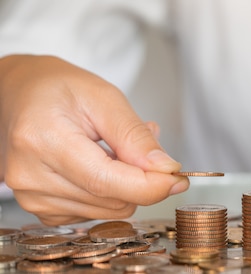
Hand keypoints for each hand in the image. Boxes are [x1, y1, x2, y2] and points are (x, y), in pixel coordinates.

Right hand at [0, 55, 188, 224]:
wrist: (20, 93)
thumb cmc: (60, 88)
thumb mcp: (105, 97)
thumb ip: (135, 136)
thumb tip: (166, 169)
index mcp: (44, 140)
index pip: (106, 182)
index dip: (150, 186)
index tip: (178, 179)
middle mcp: (30, 175)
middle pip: (110, 200)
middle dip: (141, 178)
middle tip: (142, 141)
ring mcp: (31, 196)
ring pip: (107, 210)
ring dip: (126, 183)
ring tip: (117, 146)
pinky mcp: (39, 207)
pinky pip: (93, 213)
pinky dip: (109, 192)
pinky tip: (102, 163)